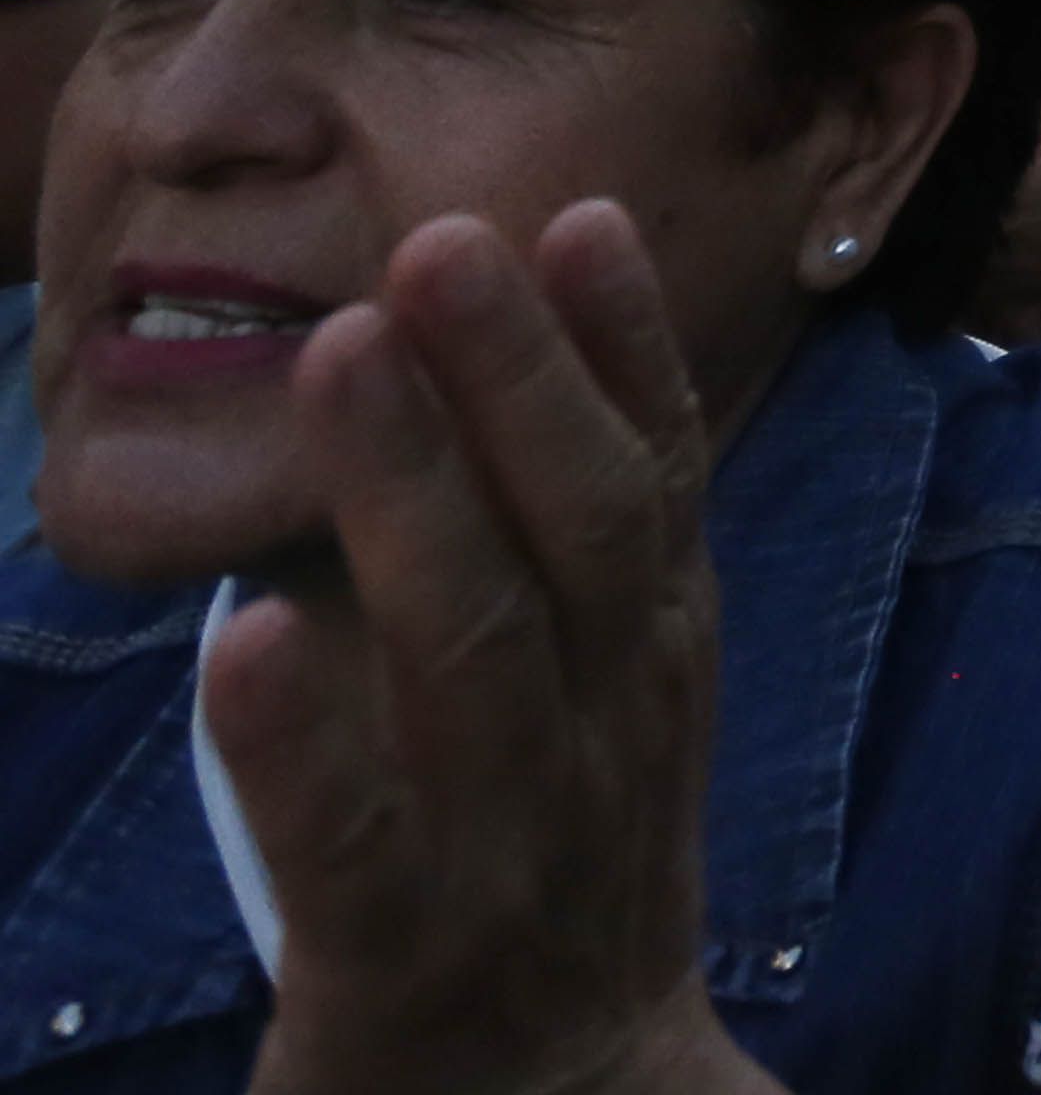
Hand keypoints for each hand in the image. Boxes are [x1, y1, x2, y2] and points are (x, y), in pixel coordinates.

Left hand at [210, 206, 762, 1094]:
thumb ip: (574, 551)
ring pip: (477, 652)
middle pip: (581, 535)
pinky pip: (353, 843)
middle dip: (519, 376)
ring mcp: (512, 849)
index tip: (576, 213)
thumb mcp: (607, 702)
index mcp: (652, 662)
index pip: (655, 480)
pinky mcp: (401, 965)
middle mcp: (604, 734)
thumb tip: (519, 339)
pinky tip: (247, 642)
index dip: (625, 347)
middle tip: (444, 237)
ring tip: (343, 355)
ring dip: (414, 492)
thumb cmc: (562, 879)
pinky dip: (304, 742)